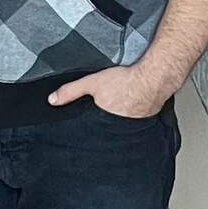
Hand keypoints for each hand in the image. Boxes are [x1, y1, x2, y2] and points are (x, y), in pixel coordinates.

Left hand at [49, 64, 173, 118]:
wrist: (155, 76)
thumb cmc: (126, 80)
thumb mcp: (91, 83)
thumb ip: (70, 92)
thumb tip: (52, 101)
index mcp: (106, 120)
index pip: (93, 130)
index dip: (88, 129)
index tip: (83, 131)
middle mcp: (121, 125)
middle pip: (107, 128)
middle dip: (102, 125)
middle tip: (102, 115)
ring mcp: (136, 123)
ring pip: (122, 125)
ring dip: (118, 120)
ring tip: (117, 108)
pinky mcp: (147, 117)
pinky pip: (136, 119)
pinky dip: (132, 115)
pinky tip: (131, 106)